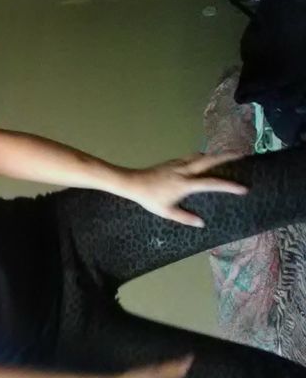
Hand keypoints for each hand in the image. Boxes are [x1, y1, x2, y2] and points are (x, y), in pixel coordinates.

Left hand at [123, 153, 247, 226]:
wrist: (134, 183)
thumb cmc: (150, 199)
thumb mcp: (167, 212)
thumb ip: (184, 218)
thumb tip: (201, 223)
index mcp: (185, 184)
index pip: (211, 183)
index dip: (229, 186)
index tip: (243, 188)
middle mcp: (184, 170)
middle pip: (209, 160)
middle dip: (227, 156)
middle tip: (242, 154)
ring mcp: (178, 164)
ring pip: (200, 155)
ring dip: (214, 154)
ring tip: (227, 156)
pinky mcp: (172, 161)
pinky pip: (191, 156)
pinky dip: (201, 156)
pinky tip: (204, 160)